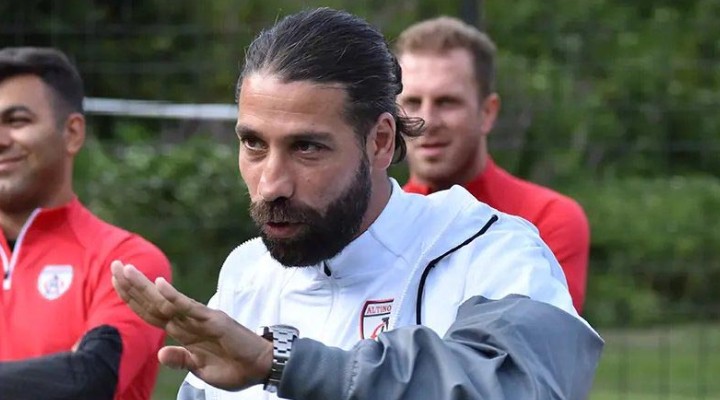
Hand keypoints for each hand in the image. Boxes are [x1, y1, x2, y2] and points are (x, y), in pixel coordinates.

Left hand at [110, 260, 272, 390]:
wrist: (261, 367)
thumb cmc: (234, 368)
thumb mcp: (201, 370)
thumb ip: (182, 360)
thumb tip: (160, 352)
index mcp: (183, 332)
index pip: (151, 312)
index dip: (132, 298)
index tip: (115, 281)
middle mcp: (188, 321)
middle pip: (153, 302)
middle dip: (131, 285)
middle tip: (114, 265)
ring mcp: (200, 318)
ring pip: (166, 301)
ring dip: (144, 286)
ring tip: (126, 269)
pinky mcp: (214, 320)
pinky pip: (189, 308)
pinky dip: (174, 296)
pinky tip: (159, 284)